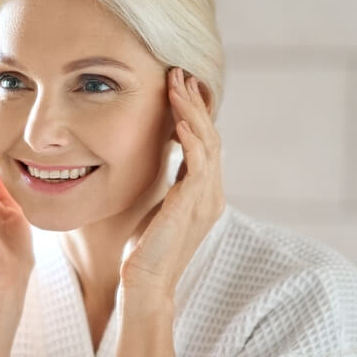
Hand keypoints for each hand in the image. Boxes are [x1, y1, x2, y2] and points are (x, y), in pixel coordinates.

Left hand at [119, 67, 225, 298]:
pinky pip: (199, 165)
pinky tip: (178, 122)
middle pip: (210, 135)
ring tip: (176, 84)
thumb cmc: (145, 249)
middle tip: (180, 72)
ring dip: (191, 111)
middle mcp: (212, 193)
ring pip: (207, 143)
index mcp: (205, 192)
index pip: (205, 141)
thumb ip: (169, 186)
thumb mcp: (159, 208)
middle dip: (194, 102)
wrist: (146, 284)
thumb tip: (162, 163)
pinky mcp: (193, 207)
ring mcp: (206, 200)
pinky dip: (190, 140)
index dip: (194, 111)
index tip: (180, 84)